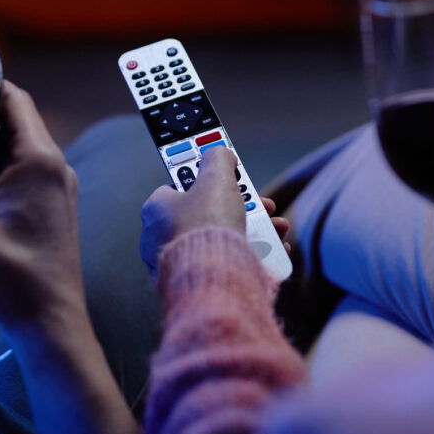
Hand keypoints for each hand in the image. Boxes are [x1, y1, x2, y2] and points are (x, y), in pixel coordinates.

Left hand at [140, 146, 289, 277]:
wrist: (213, 277)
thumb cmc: (208, 225)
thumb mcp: (217, 178)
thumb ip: (218, 159)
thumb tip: (219, 150)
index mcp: (156, 210)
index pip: (181, 186)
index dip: (210, 181)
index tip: (232, 180)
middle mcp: (159, 238)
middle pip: (208, 215)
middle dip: (243, 209)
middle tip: (265, 206)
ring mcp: (176, 263)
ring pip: (221, 240)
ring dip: (256, 231)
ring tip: (277, 230)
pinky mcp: (195, 283)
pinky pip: (224, 264)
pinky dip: (250, 256)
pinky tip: (272, 253)